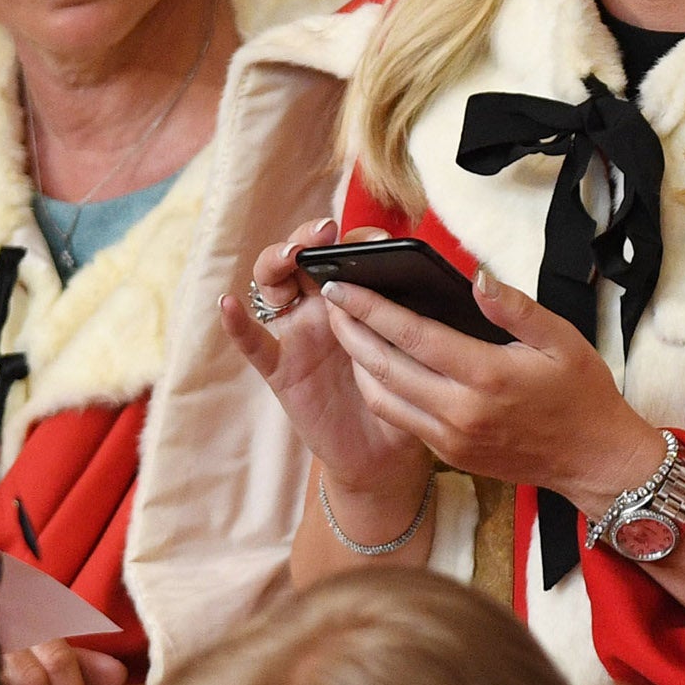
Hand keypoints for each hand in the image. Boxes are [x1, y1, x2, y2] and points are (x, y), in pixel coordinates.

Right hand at [220, 218, 429, 492]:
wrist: (385, 453)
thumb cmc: (408, 392)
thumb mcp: (418, 350)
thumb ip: (422, 318)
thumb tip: (456, 286)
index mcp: (358, 296)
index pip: (349, 252)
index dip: (358, 239)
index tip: (377, 239)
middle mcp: (322, 307)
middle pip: (303, 256)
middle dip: (309, 237)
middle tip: (325, 232)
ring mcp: (297, 334)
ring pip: (272, 286)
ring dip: (275, 263)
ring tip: (290, 256)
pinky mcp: (280, 368)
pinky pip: (253, 343)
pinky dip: (236, 324)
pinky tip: (227, 304)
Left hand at [322, 266, 664, 512]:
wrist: (593, 461)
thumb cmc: (581, 393)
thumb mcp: (562, 339)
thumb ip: (516, 308)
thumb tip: (477, 277)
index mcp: (487, 376)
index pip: (412, 336)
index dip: (370, 308)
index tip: (341, 284)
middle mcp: (460, 411)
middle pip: (384, 367)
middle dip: (350, 331)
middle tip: (329, 300)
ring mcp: (452, 438)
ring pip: (383, 398)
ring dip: (358, 363)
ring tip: (347, 329)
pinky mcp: (450, 455)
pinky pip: (401, 419)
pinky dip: (380, 390)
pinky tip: (377, 365)